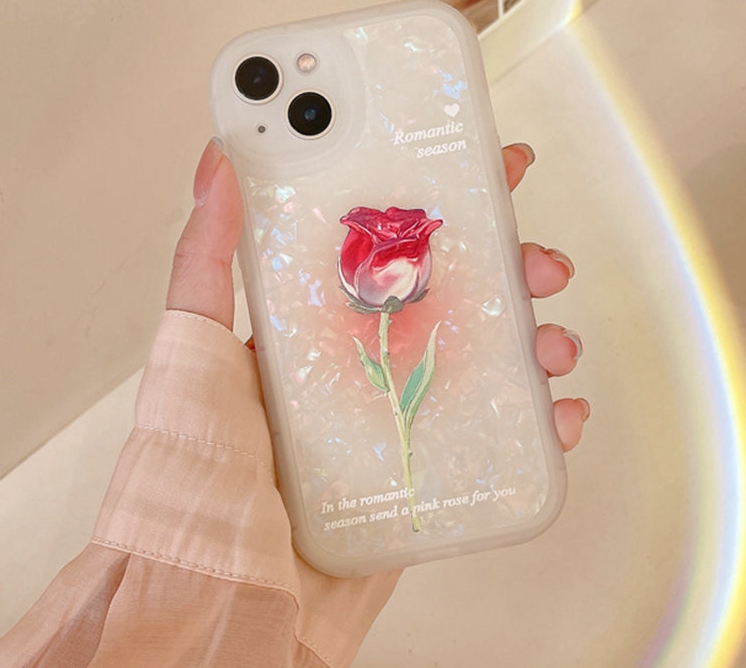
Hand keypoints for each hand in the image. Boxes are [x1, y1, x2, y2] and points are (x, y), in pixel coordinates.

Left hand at [168, 138, 588, 450]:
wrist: (221, 590)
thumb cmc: (196, 466)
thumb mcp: (191, 344)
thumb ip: (205, 256)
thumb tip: (219, 160)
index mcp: (321, 319)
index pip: (392, 244)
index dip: (445, 204)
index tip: (487, 169)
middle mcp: (368, 358)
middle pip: (457, 296)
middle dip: (511, 268)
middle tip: (535, 260)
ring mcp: (403, 413)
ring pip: (490, 358)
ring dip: (537, 338)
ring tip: (550, 341)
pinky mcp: (428, 470)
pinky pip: (501, 436)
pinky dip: (544, 421)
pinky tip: (559, 412)